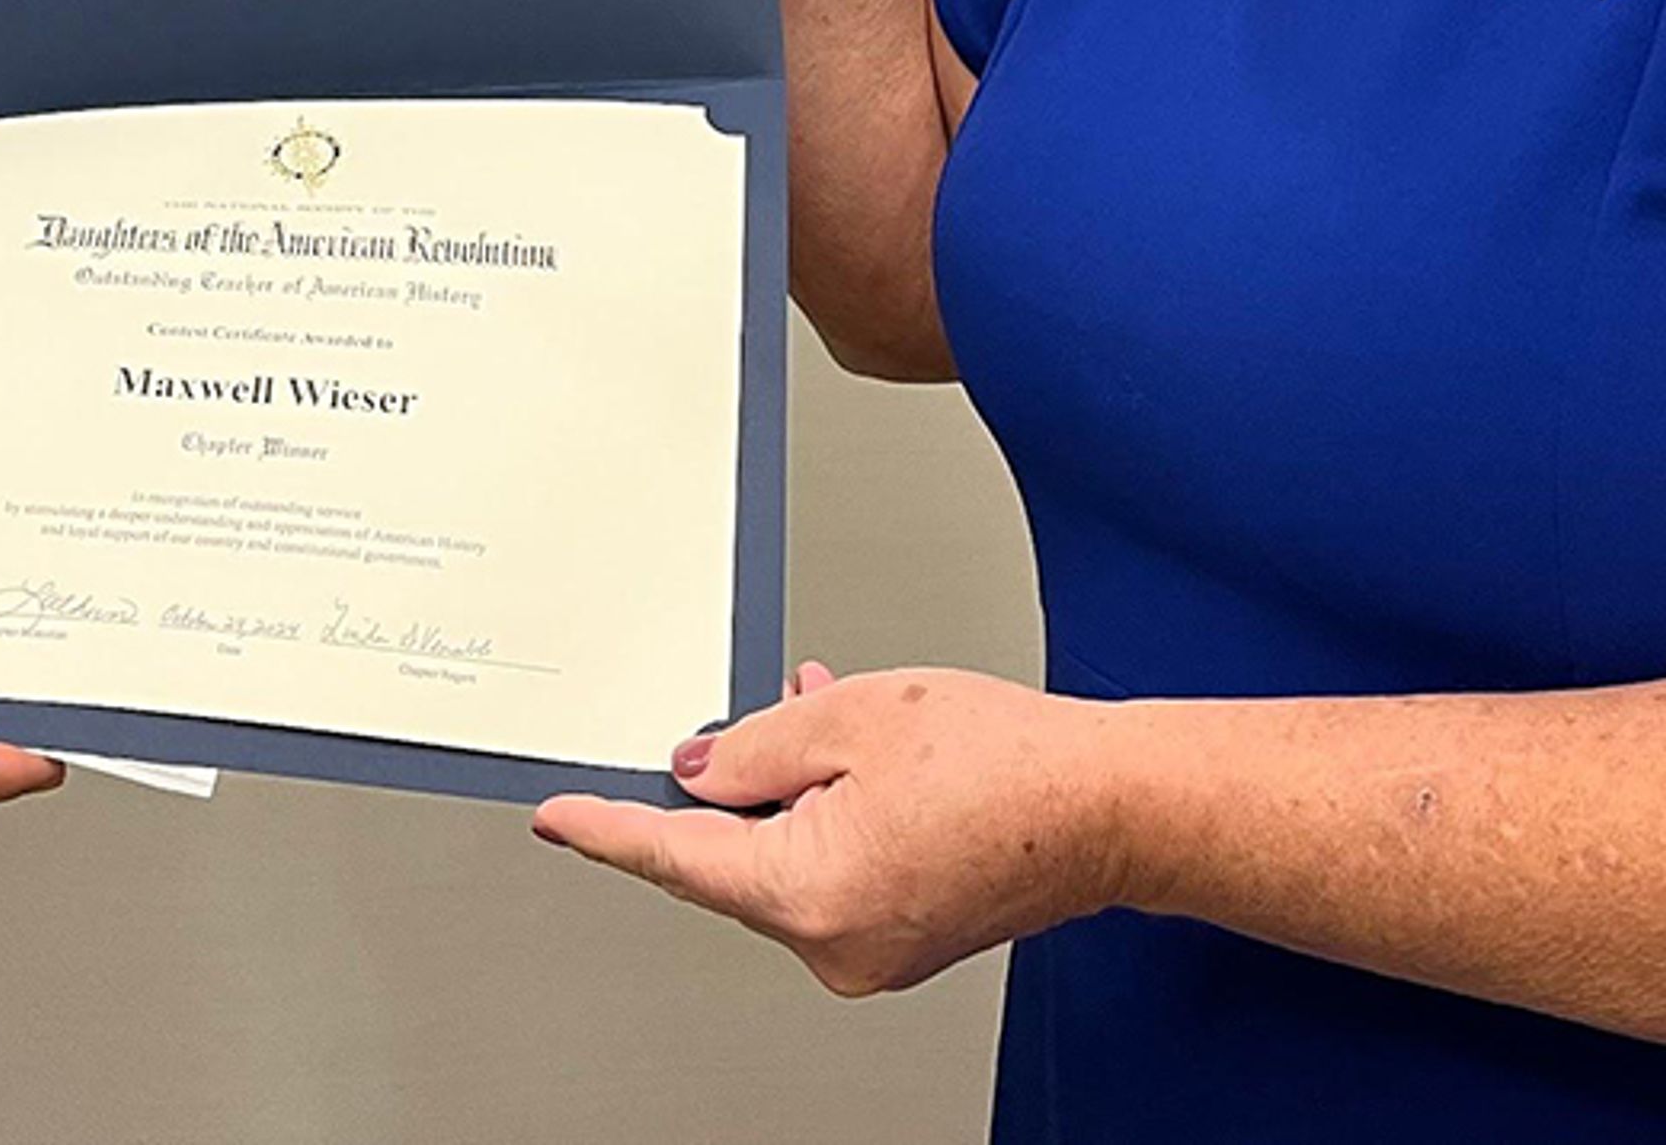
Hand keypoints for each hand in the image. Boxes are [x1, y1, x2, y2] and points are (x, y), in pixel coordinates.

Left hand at [533, 664, 1107, 995]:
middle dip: (740, 778)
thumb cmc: (1006, 761)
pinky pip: (832, 869)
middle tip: (766, 714)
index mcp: (809, 893)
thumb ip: (751, 744)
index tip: (558, 817)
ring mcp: (871, 951)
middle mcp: (835, 944)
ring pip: (788, 855)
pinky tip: (858, 759)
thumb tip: (697, 771)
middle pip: (736, 855)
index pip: (675, 857)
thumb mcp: (851, 716)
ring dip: (794, 786)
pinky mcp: (901, 939)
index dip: (607, 828)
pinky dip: (829, 812)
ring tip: (833, 716)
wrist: (1107, 806)